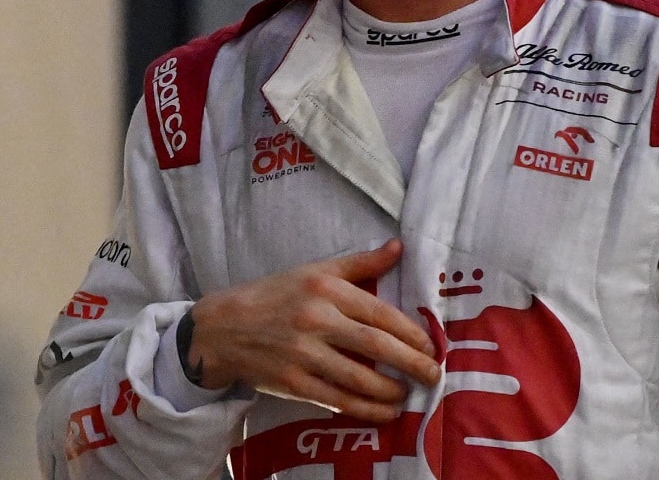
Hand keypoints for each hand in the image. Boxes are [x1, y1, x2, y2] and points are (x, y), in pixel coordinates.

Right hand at [185, 239, 439, 422]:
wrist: (223, 328)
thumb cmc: (275, 295)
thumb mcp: (315, 270)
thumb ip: (360, 263)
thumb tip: (398, 247)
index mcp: (325, 289)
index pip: (380, 313)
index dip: (411, 332)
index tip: (431, 345)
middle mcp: (316, 320)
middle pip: (376, 346)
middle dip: (412, 364)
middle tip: (434, 374)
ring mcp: (303, 354)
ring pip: (360, 378)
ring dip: (392, 391)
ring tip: (411, 394)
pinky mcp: (293, 383)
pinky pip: (338, 399)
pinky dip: (366, 409)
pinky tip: (385, 412)